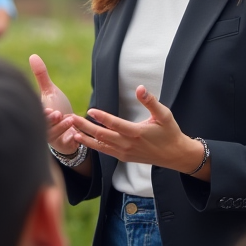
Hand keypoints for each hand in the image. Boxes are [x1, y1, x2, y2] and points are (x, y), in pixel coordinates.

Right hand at [29, 54, 77, 153]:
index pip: (37, 115)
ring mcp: (53, 139)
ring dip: (62, 128)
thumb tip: (33, 55)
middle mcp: (43, 128)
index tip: (47, 108)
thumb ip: (41, 76)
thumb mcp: (49, 92)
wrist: (68, 129)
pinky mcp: (65, 145)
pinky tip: (77, 134)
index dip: (42, 113)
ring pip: (55, 136)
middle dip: (50, 121)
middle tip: (57, 113)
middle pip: (44, 127)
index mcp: (38, 116)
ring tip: (71, 118)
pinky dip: (71, 140)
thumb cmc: (57, 108)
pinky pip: (67, 144)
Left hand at [70, 85, 205, 175]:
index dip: (102, 117)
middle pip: (102, 135)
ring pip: (100, 145)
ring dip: (84, 136)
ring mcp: (124, 153)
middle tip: (71, 118)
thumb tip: (140, 88)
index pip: (115, 124)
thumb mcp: (164, 114)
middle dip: (85, 126)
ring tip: (70, 128)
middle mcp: (127, 144)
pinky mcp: (123, 157)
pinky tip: (81, 139)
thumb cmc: (169, 132)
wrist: (174, 155)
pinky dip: (91, 145)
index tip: (90, 110)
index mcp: (137, 133)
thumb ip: (150, 101)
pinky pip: (104, 151)